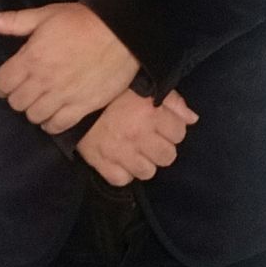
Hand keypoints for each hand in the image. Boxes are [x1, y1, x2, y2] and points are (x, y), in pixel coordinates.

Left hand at [0, 1, 140, 131]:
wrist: (122, 33)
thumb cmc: (82, 21)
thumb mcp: (45, 14)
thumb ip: (14, 21)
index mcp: (31, 58)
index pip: (2, 83)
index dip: (2, 84)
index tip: (8, 82)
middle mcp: (43, 81)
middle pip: (16, 103)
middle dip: (17, 97)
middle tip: (26, 90)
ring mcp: (62, 96)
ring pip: (33, 116)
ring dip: (33, 110)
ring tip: (40, 101)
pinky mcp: (81, 107)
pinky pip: (57, 126)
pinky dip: (51, 124)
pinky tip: (53, 114)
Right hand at [76, 89, 198, 186]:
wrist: (73, 99)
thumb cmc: (113, 92)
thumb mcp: (145, 86)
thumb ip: (172, 101)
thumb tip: (192, 119)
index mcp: (150, 112)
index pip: (179, 133)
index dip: (172, 129)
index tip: (160, 124)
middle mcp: (138, 134)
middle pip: (168, 156)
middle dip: (161, 148)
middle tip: (149, 139)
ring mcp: (119, 151)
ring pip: (148, 172)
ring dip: (143, 163)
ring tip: (134, 151)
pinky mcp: (101, 163)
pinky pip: (122, 180)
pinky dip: (123, 172)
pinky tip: (120, 160)